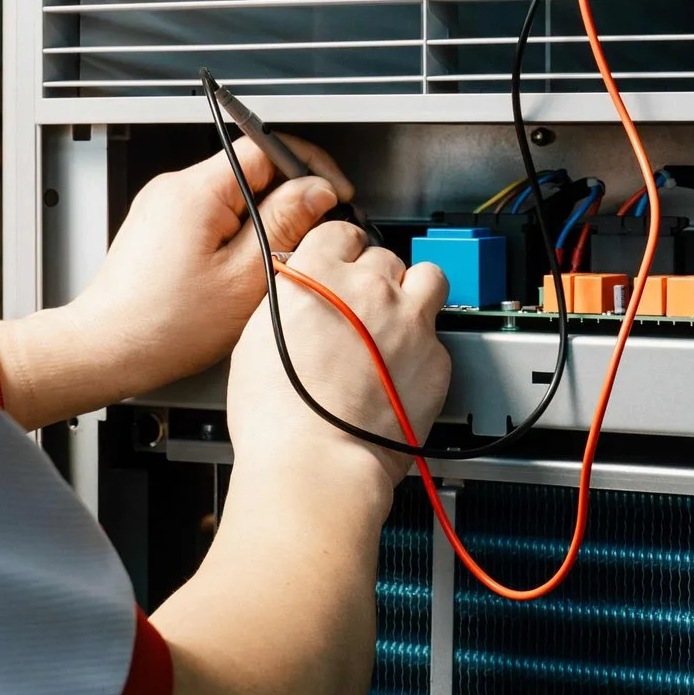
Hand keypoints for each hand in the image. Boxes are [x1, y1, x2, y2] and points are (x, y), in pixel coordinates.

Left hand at [0, 136, 351, 428]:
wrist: (106, 350)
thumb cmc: (166, 326)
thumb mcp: (244, 278)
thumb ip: (285, 225)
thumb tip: (317, 191)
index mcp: (198, 190)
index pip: (268, 146)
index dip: (309, 167)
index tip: (333, 194)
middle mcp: (176, 187)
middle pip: (252, 170)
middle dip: (288, 200)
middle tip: (307, 240)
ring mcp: (164, 205)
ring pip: (234, 195)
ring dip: (262, 222)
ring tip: (267, 265)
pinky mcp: (160, 226)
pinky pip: (212, 215)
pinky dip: (235, 236)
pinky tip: (237, 272)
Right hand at [226, 221, 451, 504]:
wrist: (315, 462)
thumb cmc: (277, 415)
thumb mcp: (256, 338)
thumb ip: (288, 302)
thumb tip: (298, 296)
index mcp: (316, 273)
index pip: (339, 232)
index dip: (340, 250)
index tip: (342, 262)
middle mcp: (367, 286)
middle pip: (383, 257)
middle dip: (375, 279)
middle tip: (363, 309)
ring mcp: (407, 319)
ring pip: (428, 278)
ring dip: (415, 293)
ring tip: (400, 319)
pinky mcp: (436, 357)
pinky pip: (437, 336)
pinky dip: (423, 348)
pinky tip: (401, 371)